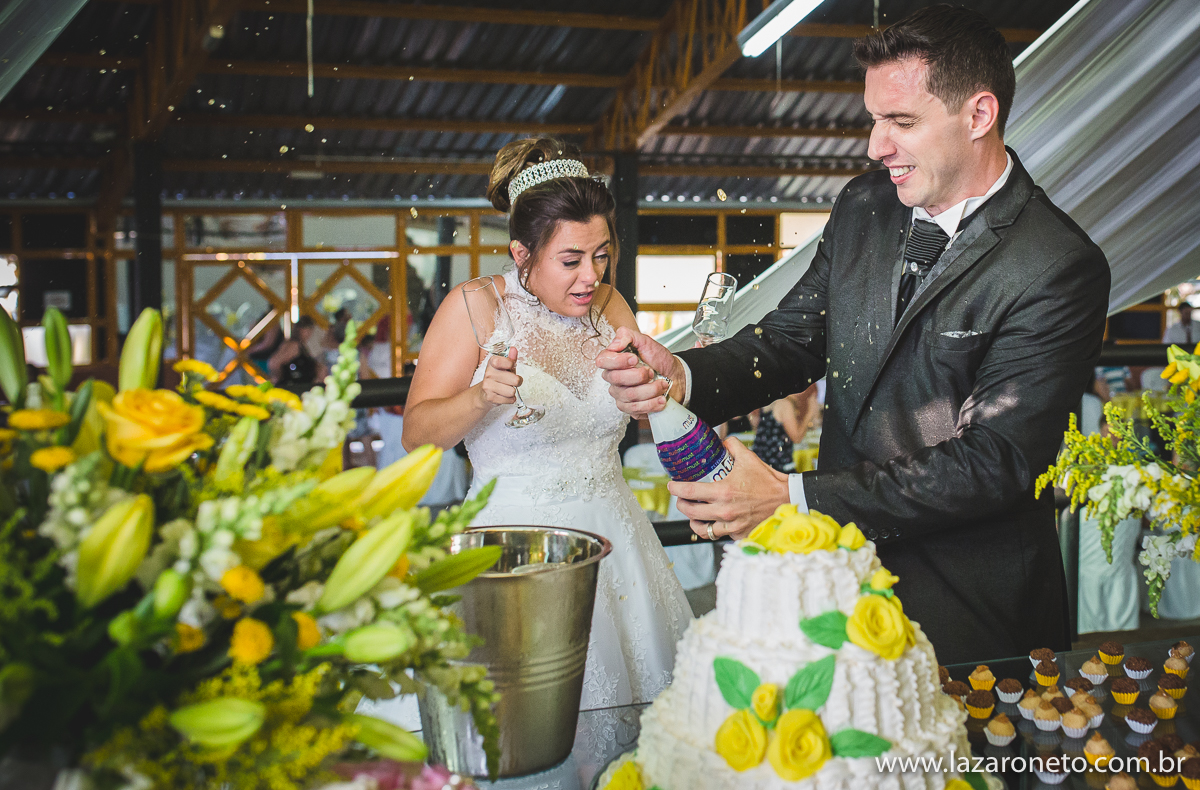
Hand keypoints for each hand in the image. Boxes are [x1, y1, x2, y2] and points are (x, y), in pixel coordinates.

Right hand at [478, 347, 521, 406]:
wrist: (483, 394)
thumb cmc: (497, 379)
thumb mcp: (504, 368)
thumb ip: (510, 359)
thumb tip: (514, 349)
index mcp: (492, 363)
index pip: (508, 362)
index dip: (512, 365)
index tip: (510, 366)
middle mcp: (488, 373)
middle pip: (515, 380)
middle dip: (517, 382)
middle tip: (510, 382)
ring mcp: (488, 386)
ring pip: (512, 391)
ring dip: (512, 392)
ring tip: (505, 389)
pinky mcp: (490, 397)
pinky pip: (509, 400)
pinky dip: (509, 399)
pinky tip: (502, 396)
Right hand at [597, 327, 683, 417]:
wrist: (676, 377)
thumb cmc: (659, 360)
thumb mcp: (646, 342)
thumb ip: (628, 336)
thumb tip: (614, 343)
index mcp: (615, 361)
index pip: (603, 361)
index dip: (618, 361)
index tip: (635, 359)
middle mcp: (614, 379)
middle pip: (616, 379)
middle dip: (640, 375)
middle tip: (652, 372)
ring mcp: (621, 395)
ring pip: (629, 395)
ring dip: (650, 389)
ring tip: (662, 385)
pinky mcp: (630, 409)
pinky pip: (635, 409)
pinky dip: (652, 403)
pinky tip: (660, 398)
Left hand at [669, 438, 789, 539]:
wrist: (788, 500)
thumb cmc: (769, 481)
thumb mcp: (750, 459)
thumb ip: (732, 447)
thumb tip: (722, 442)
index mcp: (723, 492)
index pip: (689, 492)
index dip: (675, 489)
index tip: (671, 485)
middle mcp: (724, 511)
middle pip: (690, 512)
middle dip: (680, 504)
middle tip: (680, 498)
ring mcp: (731, 526)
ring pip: (701, 528)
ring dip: (693, 520)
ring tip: (692, 514)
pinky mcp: (738, 535)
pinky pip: (718, 534)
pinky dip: (713, 528)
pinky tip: (712, 522)